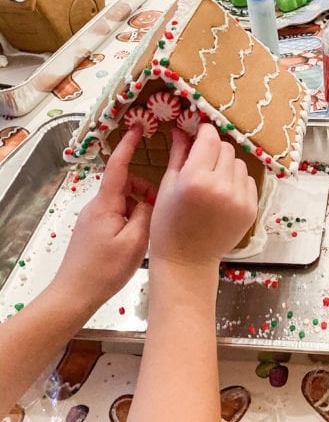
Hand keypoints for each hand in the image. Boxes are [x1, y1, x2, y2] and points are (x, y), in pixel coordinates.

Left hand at [55, 127, 153, 307]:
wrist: (74, 294)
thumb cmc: (105, 269)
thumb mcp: (135, 242)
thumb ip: (146, 215)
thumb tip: (151, 200)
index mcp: (106, 204)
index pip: (118, 166)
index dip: (128, 145)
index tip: (138, 127)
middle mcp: (97, 206)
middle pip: (125, 185)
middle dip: (145, 189)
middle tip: (160, 209)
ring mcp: (94, 218)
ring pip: (123, 201)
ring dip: (139, 207)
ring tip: (150, 230)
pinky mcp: (94, 230)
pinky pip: (117, 214)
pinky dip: (131, 218)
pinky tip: (138, 238)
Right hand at [150, 125, 257, 268]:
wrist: (187, 260)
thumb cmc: (169, 224)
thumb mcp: (168, 186)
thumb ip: (179, 154)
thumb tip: (183, 128)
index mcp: (196, 179)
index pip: (209, 137)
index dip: (203, 132)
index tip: (198, 135)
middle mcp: (221, 187)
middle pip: (226, 148)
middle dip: (213, 150)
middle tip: (201, 163)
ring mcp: (239, 199)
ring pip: (239, 163)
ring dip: (226, 166)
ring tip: (212, 182)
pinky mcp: (251, 209)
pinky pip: (248, 181)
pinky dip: (237, 182)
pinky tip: (222, 195)